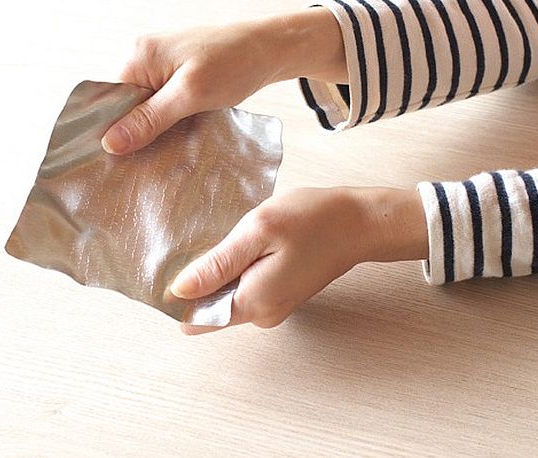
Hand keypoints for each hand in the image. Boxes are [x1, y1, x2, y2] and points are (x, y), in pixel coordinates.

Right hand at [102, 8, 345, 153]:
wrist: (269, 49)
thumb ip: (150, 118)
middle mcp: (144, 57)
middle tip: (147, 162)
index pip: (110, 101)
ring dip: (155, 128)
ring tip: (164, 152)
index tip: (121, 162)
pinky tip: (177, 136)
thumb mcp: (191, 95)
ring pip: (146, 107)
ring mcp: (161, 65)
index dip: (115, 131)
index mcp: (139, 55)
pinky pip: (162, 102)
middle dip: (137, 132)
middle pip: (126, 105)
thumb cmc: (234, 65)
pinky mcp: (177, 74)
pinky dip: (168, 120)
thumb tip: (110, 143)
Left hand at [170, 187, 428, 334]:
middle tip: (215, 237)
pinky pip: (245, 288)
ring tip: (235, 235)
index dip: (180, 294)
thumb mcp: (258, 231)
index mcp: (253, 303)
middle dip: (203, 277)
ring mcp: (273, 307)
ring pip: (228, 295)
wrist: (357, 223)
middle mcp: (261, 314)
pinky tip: (250, 243)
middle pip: (210, 306)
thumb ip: (218, 264)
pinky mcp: (281, 296)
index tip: (181, 260)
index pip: (196, 318)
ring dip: (222, 270)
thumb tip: (179, 291)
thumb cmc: (311, 221)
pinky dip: (239, 268)